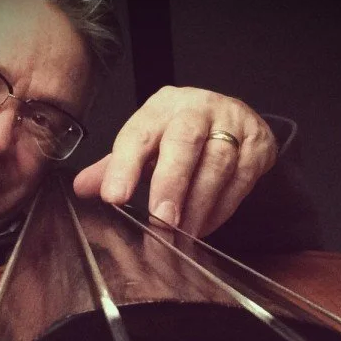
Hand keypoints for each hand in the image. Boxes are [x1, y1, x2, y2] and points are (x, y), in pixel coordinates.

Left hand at [72, 86, 277, 236]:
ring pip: (217, 163)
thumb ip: (116, 166)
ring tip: (182, 233)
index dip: (125, 165)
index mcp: (161, 107)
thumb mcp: (148, 144)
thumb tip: (82, 187)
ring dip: (198, 204)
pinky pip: (241, 180)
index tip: (114, 197)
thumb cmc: (183, 135)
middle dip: (171, 183)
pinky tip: (205, 226)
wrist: (237, 119)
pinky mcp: (258, 146)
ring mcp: (233, 124)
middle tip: (161, 221)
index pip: (139, 133)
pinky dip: (221, 208)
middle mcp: (197, 109)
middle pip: (184, 141)